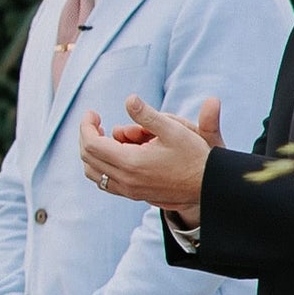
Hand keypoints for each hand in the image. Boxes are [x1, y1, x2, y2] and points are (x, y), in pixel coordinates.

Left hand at [79, 96, 222, 217]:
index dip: (86, 126)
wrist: (207, 186)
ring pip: (94, 173)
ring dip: (93, 153)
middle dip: (87, 136)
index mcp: (130, 163)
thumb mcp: (173, 129)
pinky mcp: (134, 195)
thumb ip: (147, 115)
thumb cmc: (193, 156)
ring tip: (105, 136)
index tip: (93, 113)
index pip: (91, 144)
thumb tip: (128, 99)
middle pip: (88, 158)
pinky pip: (106, 182)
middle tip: (97, 122)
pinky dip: (102, 166)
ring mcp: (128, 190)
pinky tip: (116, 152)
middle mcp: (125, 180)